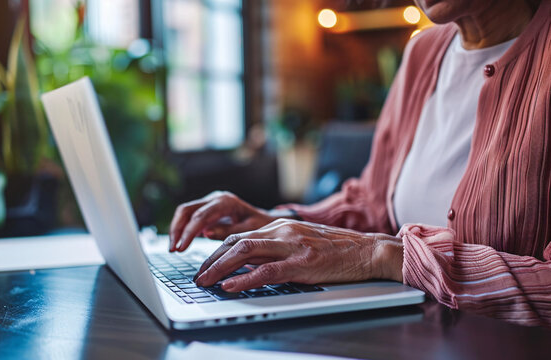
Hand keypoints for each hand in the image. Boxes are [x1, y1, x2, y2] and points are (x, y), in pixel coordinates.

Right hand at [169, 191, 289, 251]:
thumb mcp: (250, 229)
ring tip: (174, 248)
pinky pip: (189, 217)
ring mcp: (209, 203)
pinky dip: (182, 230)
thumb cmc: (261, 225)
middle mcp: (215, 199)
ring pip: (184, 212)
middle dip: (177, 229)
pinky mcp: (207, 210)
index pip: (200, 215)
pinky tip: (180, 244)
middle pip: (187, 210)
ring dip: (177, 229)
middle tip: (173, 249)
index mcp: (226, 202)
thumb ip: (229, 231)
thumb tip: (206, 233)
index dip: (189, 232)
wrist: (267, 220)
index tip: (181, 247)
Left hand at [194, 219, 403, 291]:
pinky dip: (245, 279)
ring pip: (245, 252)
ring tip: (205, 281)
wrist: (367, 250)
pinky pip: (267, 271)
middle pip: (236, 242)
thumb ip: (274, 249)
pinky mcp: (302, 263)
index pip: (239, 236)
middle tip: (198, 276)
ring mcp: (291, 246)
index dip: (217, 252)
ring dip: (219, 267)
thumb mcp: (299, 242)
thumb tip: (246, 264)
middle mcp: (281, 231)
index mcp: (279, 226)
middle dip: (211, 260)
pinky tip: (230, 286)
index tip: (204, 266)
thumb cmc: (335, 250)